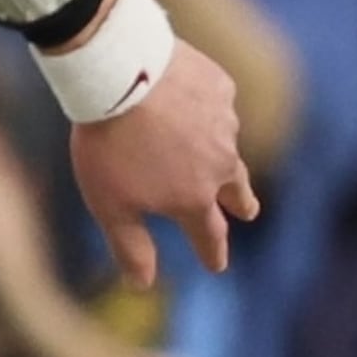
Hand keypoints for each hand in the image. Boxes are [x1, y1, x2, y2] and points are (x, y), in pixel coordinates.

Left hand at [70, 38, 256, 286]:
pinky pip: (217, 104)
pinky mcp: (219, 87)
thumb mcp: (110, 205)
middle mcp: (219, 163)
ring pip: (226, 145)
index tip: (217, 265)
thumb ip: (130, 247)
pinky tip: (191, 104)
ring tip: (213, 152)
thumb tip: (141, 286)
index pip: (210, 236)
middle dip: (240, 204)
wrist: (120, 71)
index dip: (213, 253)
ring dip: (220, 154)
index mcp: (194, 198)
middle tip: (247, 211)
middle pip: (236, 190)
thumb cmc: (110, 143)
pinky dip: (206, 110)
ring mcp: (224, 122)